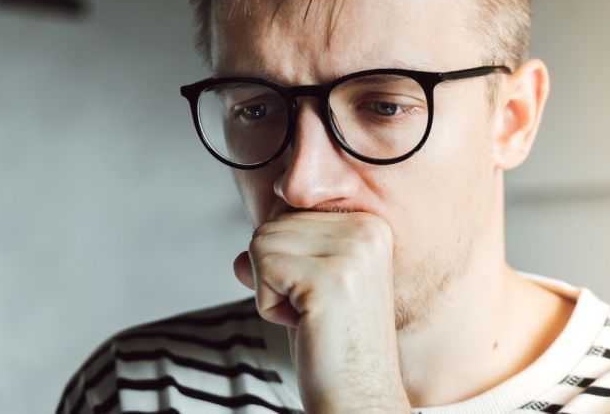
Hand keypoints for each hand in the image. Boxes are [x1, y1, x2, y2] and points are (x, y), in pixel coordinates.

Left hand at [233, 211, 410, 413]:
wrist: (360, 398)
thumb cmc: (334, 347)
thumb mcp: (307, 289)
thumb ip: (278, 257)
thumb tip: (239, 261)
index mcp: (369, 224)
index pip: (289, 214)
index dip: (288, 263)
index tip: (322, 296)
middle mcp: (366, 229)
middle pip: (272, 226)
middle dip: (277, 277)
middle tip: (316, 312)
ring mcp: (351, 251)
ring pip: (262, 243)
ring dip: (272, 291)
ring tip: (312, 318)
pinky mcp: (329, 277)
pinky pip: (261, 268)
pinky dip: (269, 306)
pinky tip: (305, 325)